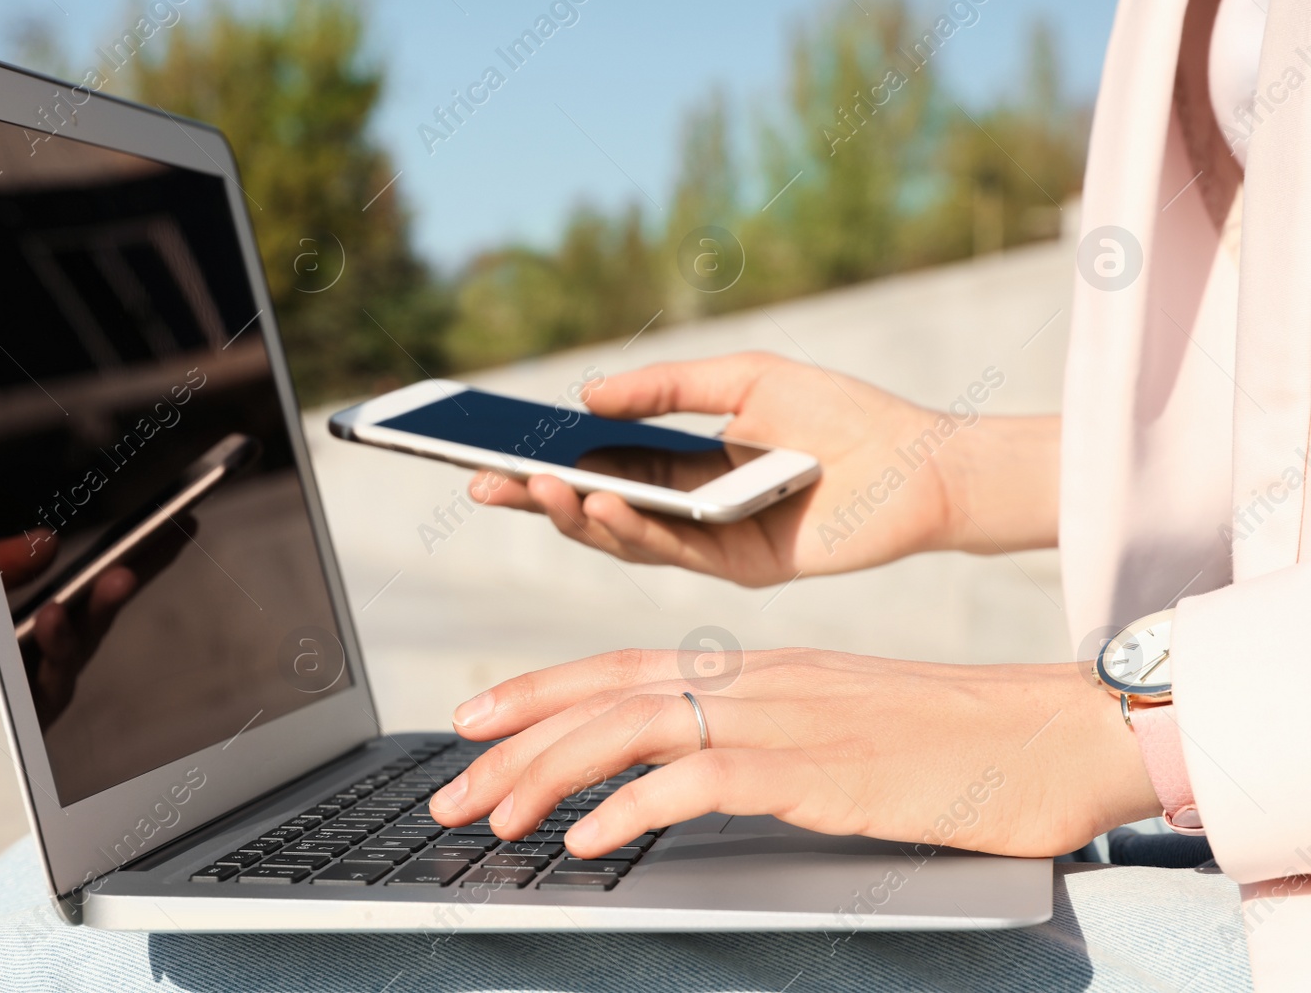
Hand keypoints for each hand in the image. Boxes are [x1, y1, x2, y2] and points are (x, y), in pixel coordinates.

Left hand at [0, 520, 190, 728]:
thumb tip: (50, 543)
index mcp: (44, 621)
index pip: (104, 578)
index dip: (147, 551)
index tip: (186, 518)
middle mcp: (49, 653)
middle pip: (104, 604)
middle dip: (139, 568)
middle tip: (170, 532)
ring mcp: (39, 688)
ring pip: (80, 642)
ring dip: (103, 607)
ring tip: (116, 575)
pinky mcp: (25, 716)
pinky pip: (48, 679)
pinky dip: (55, 646)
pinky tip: (54, 619)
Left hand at [428, 648, 1158, 858]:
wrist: (1055, 731)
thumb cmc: (954, 740)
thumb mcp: (835, 726)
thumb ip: (760, 739)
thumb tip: (686, 776)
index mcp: (755, 668)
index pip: (620, 666)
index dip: (539, 689)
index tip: (476, 719)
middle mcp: (755, 679)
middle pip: (605, 695)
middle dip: (516, 740)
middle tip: (450, 787)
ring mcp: (784, 716)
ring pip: (633, 727)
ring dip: (551, 773)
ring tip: (494, 819)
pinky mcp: (819, 765)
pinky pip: (703, 779)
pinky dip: (635, 805)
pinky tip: (590, 839)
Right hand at [472, 353, 1054, 586]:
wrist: (922, 462)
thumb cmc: (840, 413)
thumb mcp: (743, 378)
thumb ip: (666, 386)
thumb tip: (585, 395)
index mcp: (682, 466)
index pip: (594, 468)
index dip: (539, 463)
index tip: (481, 447)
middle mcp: (686, 512)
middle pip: (593, 511)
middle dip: (534, 498)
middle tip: (478, 480)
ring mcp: (710, 546)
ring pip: (622, 540)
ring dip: (574, 515)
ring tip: (536, 485)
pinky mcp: (740, 570)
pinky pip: (672, 554)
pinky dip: (630, 528)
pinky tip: (599, 500)